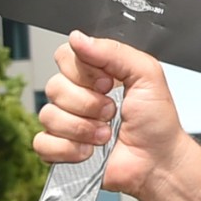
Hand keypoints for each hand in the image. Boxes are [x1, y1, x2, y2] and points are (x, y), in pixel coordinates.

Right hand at [34, 32, 191, 194]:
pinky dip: (68, 149)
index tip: (109, 83)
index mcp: (94, 74)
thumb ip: (114, 51)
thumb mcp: (147, 75)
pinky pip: (43, 143)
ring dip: (82, 128)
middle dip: (88, 103)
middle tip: (112, 112)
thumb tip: (78, 38)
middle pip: (54, 86)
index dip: (84, 72)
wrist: (158, 162)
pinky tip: (89, 151)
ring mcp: (66, 123)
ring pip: (48, 115)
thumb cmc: (157, 122)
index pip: (65, 56)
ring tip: (105, 134)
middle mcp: (77, 96)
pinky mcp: (61, 150)